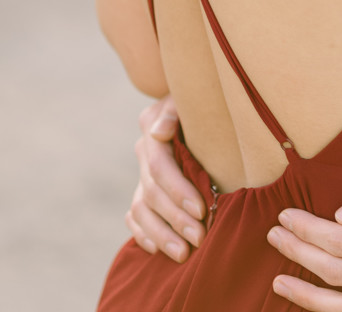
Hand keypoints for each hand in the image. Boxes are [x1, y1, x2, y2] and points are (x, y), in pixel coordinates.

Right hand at [126, 95, 205, 260]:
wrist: (196, 94)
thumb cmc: (201, 94)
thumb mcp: (190, 95)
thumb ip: (176, 111)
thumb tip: (160, 132)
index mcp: (152, 128)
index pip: (159, 167)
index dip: (178, 190)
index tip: (201, 209)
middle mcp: (143, 151)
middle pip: (151, 194)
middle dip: (175, 219)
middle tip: (199, 238)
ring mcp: (140, 171)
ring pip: (140, 210)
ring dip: (160, 235)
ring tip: (182, 254)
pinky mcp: (142, 187)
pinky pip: (133, 216)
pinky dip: (143, 233)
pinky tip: (157, 249)